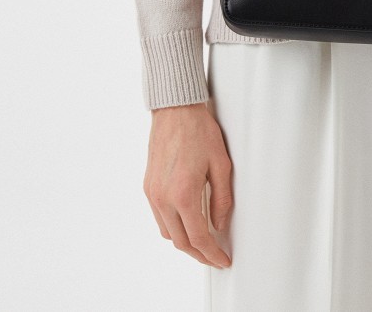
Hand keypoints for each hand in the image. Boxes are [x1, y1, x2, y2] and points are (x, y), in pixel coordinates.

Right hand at [143, 102, 232, 267]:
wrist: (175, 110)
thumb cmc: (199, 131)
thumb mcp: (221, 164)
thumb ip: (222, 199)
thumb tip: (220, 225)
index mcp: (183, 194)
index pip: (198, 238)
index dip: (212, 254)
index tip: (223, 261)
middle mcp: (163, 198)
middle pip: (180, 241)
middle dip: (198, 254)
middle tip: (215, 256)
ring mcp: (152, 192)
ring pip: (166, 232)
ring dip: (184, 241)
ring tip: (203, 241)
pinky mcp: (148, 186)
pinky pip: (159, 217)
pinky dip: (173, 225)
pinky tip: (187, 221)